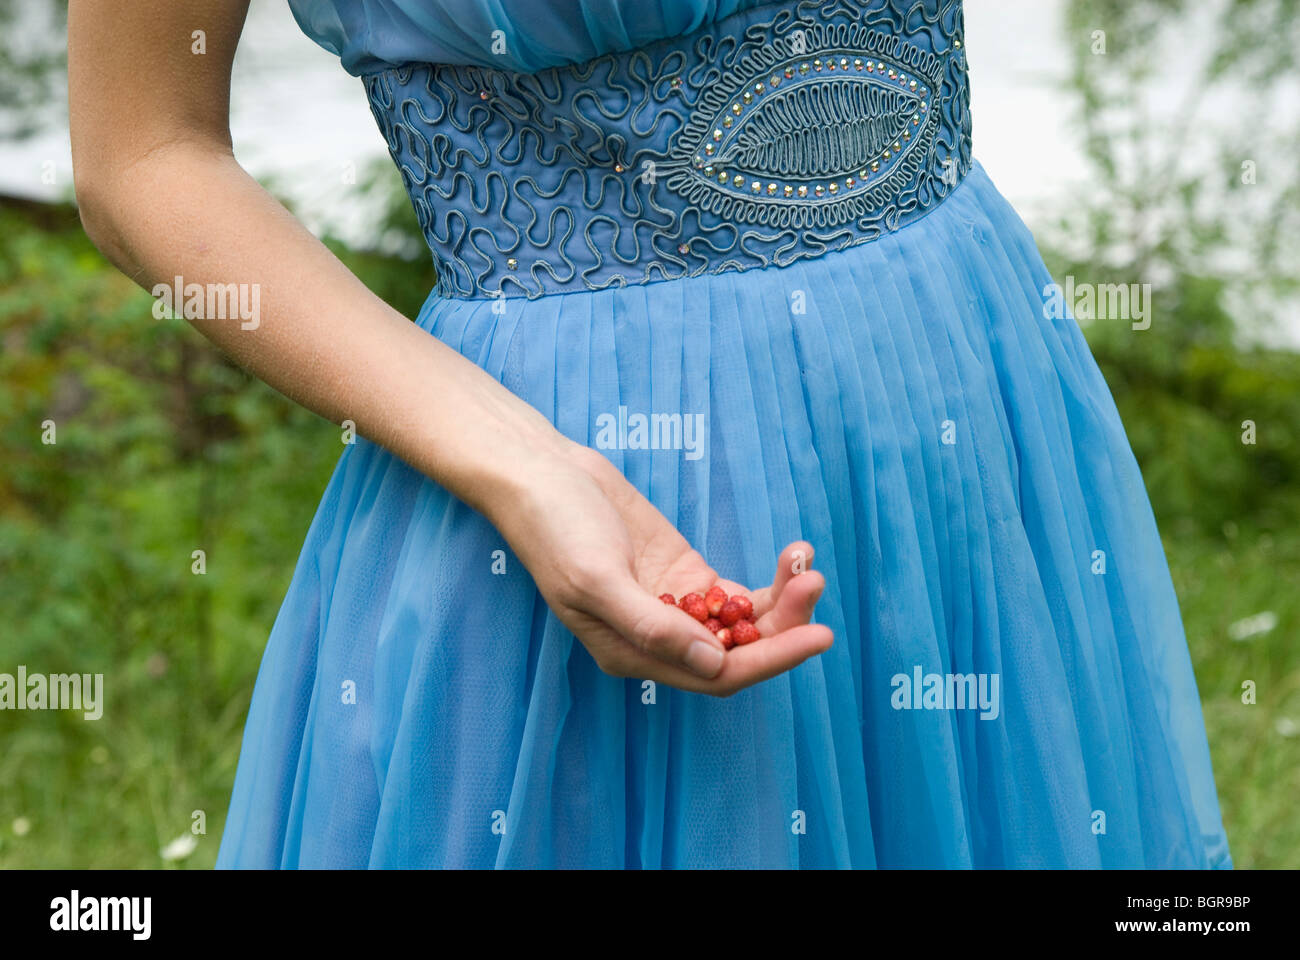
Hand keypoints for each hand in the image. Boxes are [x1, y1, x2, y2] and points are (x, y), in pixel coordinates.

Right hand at [484, 442, 832, 695]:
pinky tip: (791, 555)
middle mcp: (659, 640)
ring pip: (743, 622)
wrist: (543, 475)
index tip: (817, 635)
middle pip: (739, 651)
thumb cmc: (556, 528)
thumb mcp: (596, 578)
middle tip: (815, 582)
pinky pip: (736, 592)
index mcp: (633, 654)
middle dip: (783, 624)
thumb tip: (714, 662)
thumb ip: (652, 625)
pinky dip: (767, 579)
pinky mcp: (685, 573)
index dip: (771, 659)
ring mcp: (674, 605)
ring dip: (781, 600)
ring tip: (806, 563)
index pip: (717, 674)